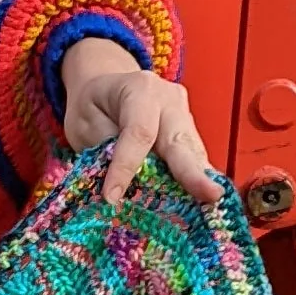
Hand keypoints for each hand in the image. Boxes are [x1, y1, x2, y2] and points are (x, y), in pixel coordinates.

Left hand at [57, 40, 225, 207]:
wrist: (105, 89)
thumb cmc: (93, 106)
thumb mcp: (84, 124)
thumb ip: (104, 151)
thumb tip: (119, 189)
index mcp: (140, 90)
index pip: (139, 132)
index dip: (127, 166)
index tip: (112, 197)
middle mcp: (170, 100)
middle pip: (181, 141)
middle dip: (193, 172)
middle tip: (211, 195)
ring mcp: (185, 116)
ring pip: (193, 154)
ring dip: (198, 183)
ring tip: (209, 205)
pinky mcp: (190, 135)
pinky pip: (193, 161)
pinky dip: (195, 182)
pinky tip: (201, 203)